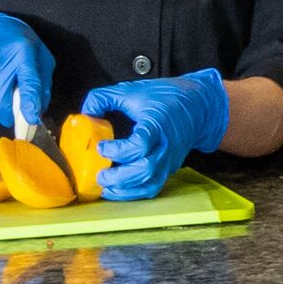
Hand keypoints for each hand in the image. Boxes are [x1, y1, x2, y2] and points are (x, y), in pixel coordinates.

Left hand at [77, 68, 230, 196]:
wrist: (198, 106)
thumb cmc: (165, 97)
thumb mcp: (131, 90)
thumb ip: (103, 98)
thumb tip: (84, 115)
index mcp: (157, 124)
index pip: (141, 144)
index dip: (118, 150)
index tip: (102, 146)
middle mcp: (166, 145)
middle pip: (145, 169)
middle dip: (119, 176)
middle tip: (100, 174)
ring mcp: (169, 159)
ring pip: (150, 183)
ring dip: (125, 189)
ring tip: (106, 186)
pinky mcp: (169, 168)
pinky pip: (153, 187)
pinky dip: (135, 193)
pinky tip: (119, 190)